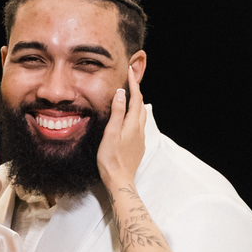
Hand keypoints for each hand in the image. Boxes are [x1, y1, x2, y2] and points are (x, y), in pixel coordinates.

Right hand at [97, 67, 146, 194]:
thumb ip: (117, 113)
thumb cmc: (111, 158)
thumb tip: (121, 93)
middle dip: (136, 91)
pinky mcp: (138, 145)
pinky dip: (134, 114)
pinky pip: (138, 124)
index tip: (130, 70)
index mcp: (133, 124)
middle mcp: (139, 129)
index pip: (136, 98)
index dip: (134, 83)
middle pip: (140, 105)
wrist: (120, 180)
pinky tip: (128, 118)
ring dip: (136, 103)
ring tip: (128, 96)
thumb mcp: (111, 133)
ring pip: (140, 115)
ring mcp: (140, 138)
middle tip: (129, 80)